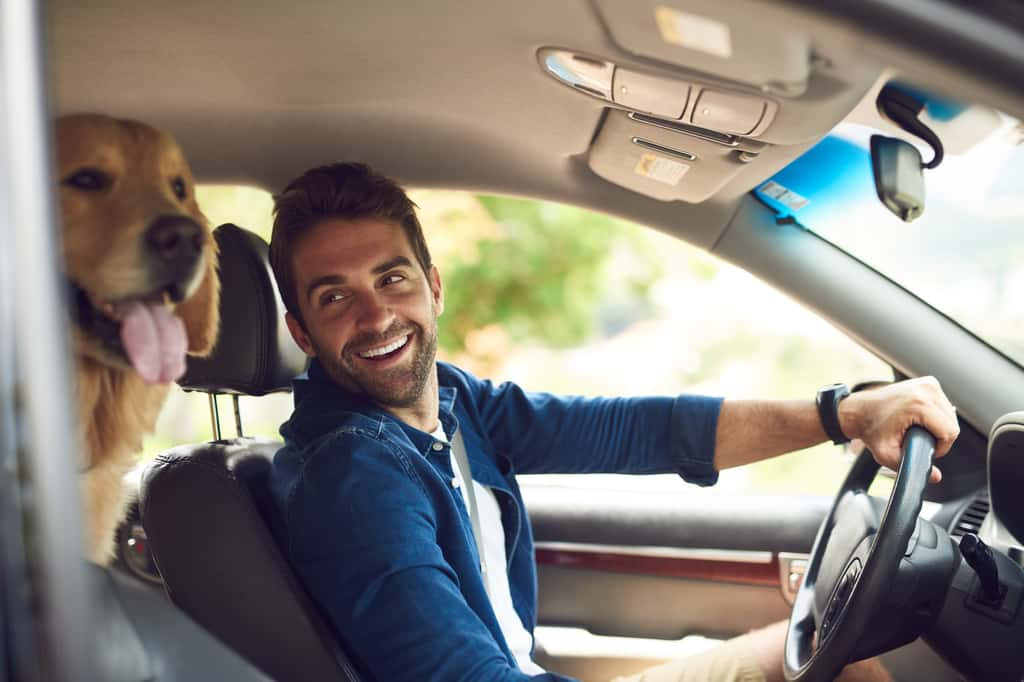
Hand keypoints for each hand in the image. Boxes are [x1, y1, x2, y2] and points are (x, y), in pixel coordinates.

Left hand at [838, 376, 958, 482]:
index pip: (949, 432)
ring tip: (918, 431)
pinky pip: (943, 405)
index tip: (926, 449)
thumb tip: (936, 476)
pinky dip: (936, 416)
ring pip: (950, 415)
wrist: (858, 411)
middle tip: (919, 441)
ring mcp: (928, 383)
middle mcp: (926, 389)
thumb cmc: (870, 429)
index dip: (941, 447)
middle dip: (939, 438)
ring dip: (939, 427)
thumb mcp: (886, 454)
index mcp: (919, 403)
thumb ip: (911, 467)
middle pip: (952, 423)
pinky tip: (920, 420)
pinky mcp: (928, 382)